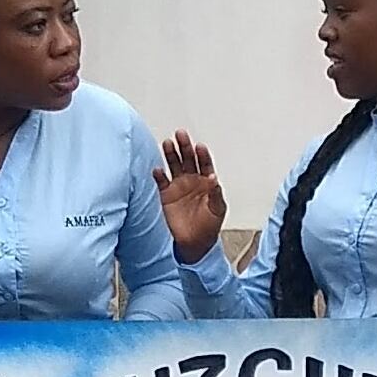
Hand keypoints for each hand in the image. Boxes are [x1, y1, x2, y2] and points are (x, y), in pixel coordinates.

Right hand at [153, 130, 227, 263]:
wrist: (195, 241)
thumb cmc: (210, 225)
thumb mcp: (218, 209)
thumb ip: (216, 194)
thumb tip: (214, 178)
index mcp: (207, 181)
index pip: (205, 164)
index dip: (202, 155)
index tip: (200, 147)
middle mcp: (192, 179)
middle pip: (187, 159)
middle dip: (185, 147)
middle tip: (181, 134)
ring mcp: (178, 185)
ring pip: (173, 165)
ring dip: (170, 154)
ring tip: (168, 143)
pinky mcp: (166, 193)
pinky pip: (161, 181)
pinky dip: (159, 175)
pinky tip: (158, 169)